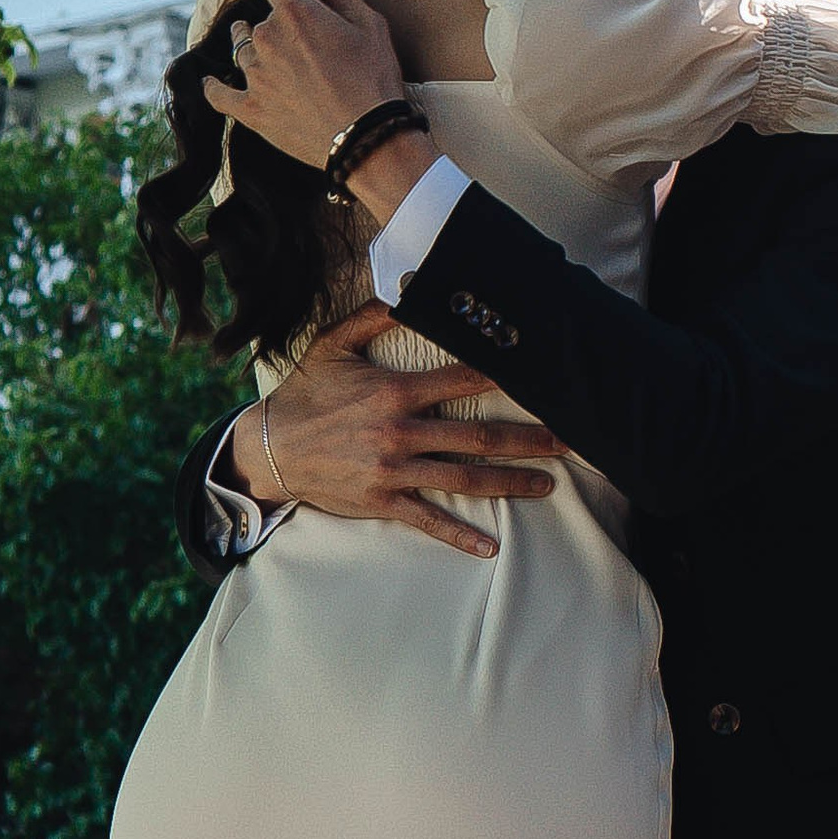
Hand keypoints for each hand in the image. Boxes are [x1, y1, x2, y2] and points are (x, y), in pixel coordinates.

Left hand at [203, 0, 407, 173]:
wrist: (365, 138)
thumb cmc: (374, 79)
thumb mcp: (369, 27)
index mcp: (296, 11)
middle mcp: (268, 37)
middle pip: (258, 19)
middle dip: (273, 22)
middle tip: (291, 36)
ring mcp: (255, 74)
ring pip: (242, 50)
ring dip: (249, 47)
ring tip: (258, 52)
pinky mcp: (250, 108)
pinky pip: (219, 94)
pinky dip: (214, 87)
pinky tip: (211, 83)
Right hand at [231, 303, 562, 559]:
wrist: (268, 449)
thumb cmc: (304, 395)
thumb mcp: (332, 346)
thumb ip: (370, 317)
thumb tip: (405, 292)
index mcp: (395, 392)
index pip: (462, 379)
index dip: (504, 376)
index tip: (540, 378)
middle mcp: (401, 432)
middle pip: (478, 434)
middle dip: (529, 438)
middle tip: (569, 441)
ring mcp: (394, 470)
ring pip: (465, 477)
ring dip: (510, 481)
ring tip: (548, 484)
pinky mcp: (384, 501)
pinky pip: (428, 519)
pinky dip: (459, 535)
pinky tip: (489, 546)